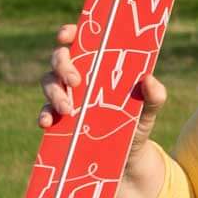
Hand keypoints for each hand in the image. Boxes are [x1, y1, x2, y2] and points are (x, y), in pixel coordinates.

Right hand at [39, 22, 170, 197]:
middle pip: (59, 60)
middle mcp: (78, 79)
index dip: (70, 33)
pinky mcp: (58, 122)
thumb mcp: (148, 113)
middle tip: (76, 82)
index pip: (80, 41)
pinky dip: (43, 115)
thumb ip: (154, 97)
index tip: (68, 35)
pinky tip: (47, 123)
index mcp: (98, 66)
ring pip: (48, 84)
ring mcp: (65, 99)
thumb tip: (150, 80)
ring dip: (54, 93)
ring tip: (69, 110)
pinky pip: (44, 113)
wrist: (127, 163)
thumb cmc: (136, 127)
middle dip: (62, 66)